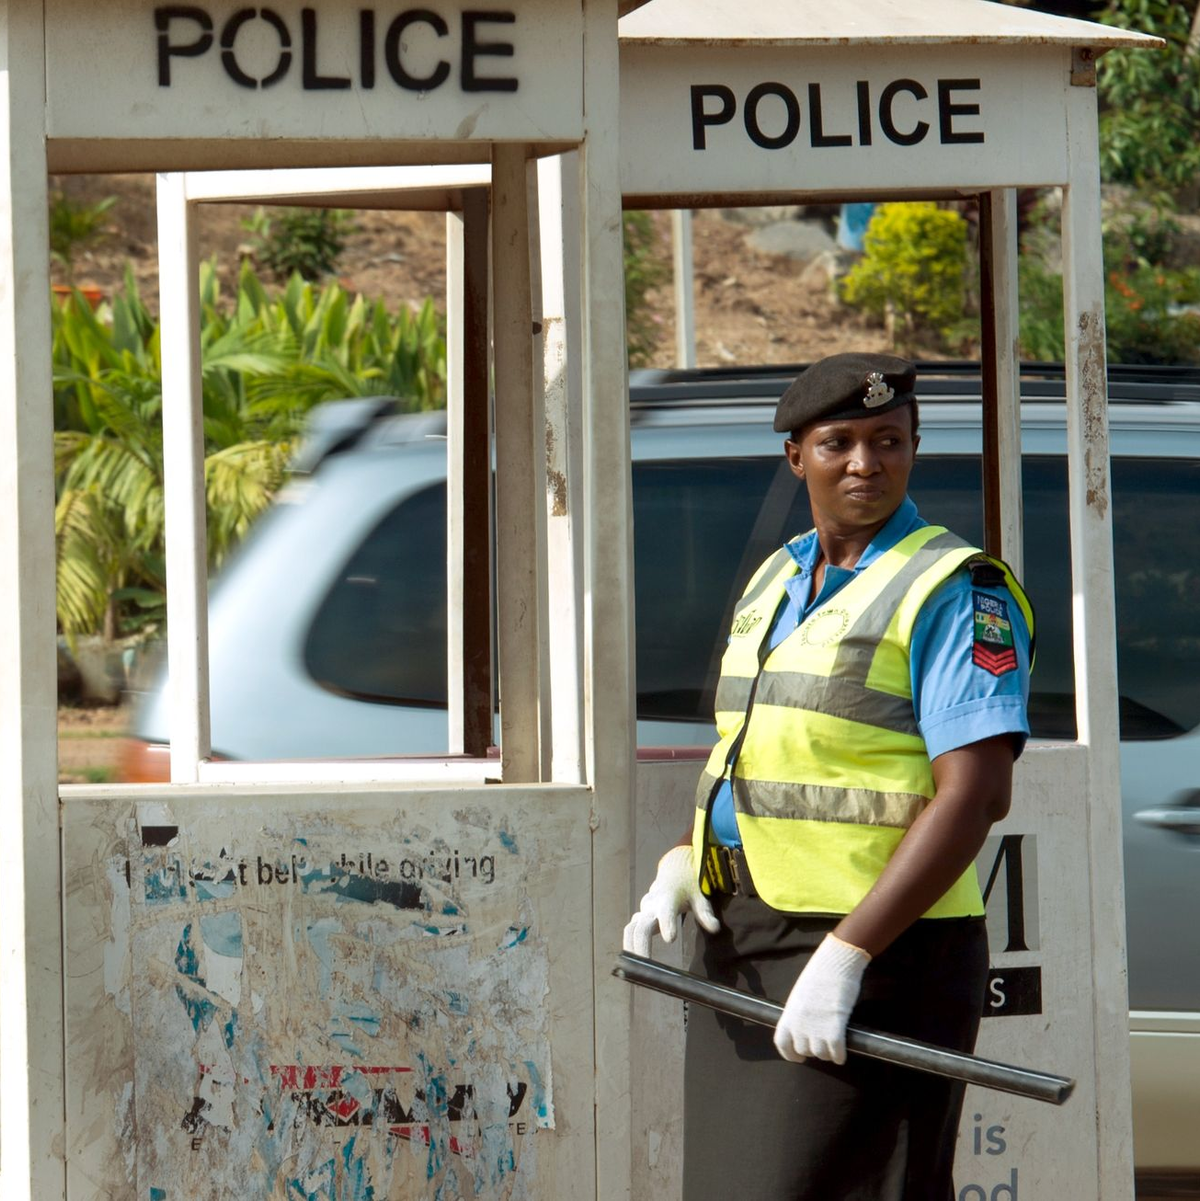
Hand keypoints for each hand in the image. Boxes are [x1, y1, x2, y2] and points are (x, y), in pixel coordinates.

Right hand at [622, 845, 719, 956]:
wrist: (673, 870)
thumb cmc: (689, 885)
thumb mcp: (700, 896)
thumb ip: (705, 913)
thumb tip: (715, 929)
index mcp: (669, 898)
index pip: (666, 912)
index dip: (667, 924)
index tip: (670, 939)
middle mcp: (653, 905)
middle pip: (641, 926)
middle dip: (641, 945)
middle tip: (645, 964)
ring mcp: (644, 911)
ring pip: (632, 930)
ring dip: (631, 948)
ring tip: (633, 969)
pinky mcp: (641, 916)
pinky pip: (631, 931)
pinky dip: (630, 945)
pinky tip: (631, 963)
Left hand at [773, 933, 869, 1064]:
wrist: (835, 963)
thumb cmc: (819, 974)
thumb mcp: (801, 994)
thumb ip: (799, 1012)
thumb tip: (803, 1026)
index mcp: (789, 1014)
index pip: (782, 1043)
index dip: (789, 1054)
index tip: (798, 1057)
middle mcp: (799, 1025)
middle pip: (804, 1050)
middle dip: (813, 1050)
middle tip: (822, 1043)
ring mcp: (816, 1029)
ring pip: (821, 1054)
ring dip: (828, 1053)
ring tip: (833, 1046)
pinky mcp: (834, 1030)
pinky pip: (836, 1053)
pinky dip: (840, 1056)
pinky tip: (842, 1053)